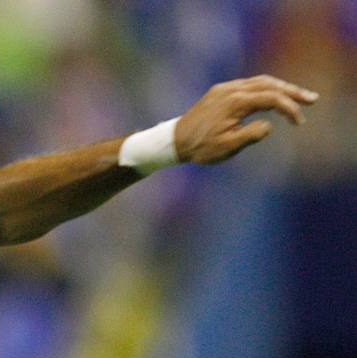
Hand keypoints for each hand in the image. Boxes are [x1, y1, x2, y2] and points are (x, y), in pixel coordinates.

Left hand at [175, 75, 317, 164]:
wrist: (174, 141)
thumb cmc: (200, 148)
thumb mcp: (227, 147)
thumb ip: (251, 135)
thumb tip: (268, 125)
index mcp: (235, 102)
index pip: (271, 98)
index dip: (289, 108)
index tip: (298, 122)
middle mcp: (231, 89)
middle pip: (270, 84)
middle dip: (292, 91)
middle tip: (312, 99)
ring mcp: (225, 88)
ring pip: (260, 81)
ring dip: (281, 87)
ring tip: (298, 96)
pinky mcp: (220, 91)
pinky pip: (248, 84)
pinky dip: (266, 88)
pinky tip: (274, 95)